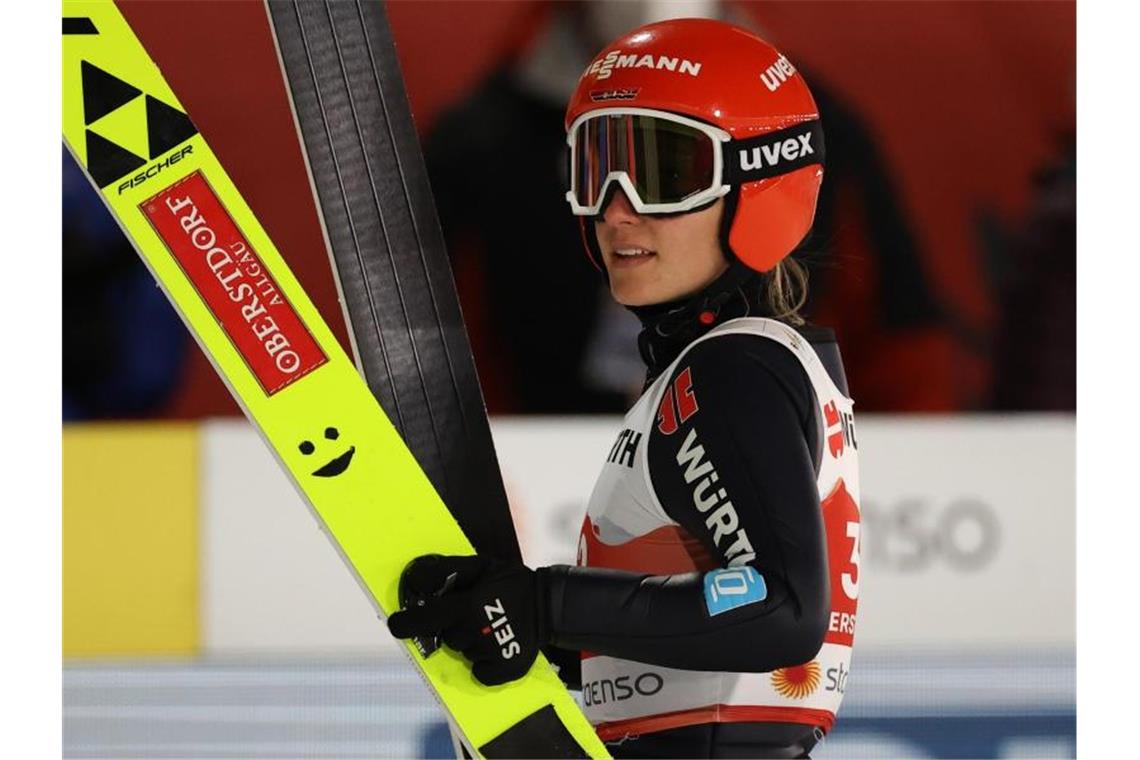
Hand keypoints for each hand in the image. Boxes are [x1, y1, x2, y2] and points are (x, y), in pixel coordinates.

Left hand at [387, 554, 547, 685]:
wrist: (549, 605)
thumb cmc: (511, 582)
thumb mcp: (480, 565)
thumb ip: (447, 569)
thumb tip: (415, 578)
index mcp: (468, 606)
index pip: (426, 619)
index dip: (406, 624)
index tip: (396, 625)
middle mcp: (476, 632)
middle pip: (447, 638)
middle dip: (452, 627)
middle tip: (471, 614)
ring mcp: (490, 654)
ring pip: (463, 653)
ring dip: (469, 642)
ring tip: (488, 626)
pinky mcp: (504, 670)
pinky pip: (479, 673)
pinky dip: (484, 664)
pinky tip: (495, 647)